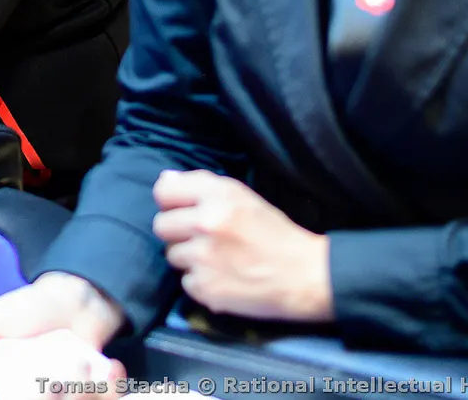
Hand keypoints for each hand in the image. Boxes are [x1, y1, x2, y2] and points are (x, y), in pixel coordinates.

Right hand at [0, 273, 126, 398]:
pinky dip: (103, 388)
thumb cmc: (32, 308)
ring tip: (79, 362)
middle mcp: (24, 391)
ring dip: (71, 390)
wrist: (80, 297)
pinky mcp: (86, 394)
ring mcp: (55, 394)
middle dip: (39, 393)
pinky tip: (107, 369)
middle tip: (49, 380)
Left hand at [152, 169, 332, 321]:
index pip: (163, 191)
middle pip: (161, 226)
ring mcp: (204, 258)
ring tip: (219, 260)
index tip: (182, 211)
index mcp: (218, 196)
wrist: (307, 277)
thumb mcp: (243, 198)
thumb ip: (202, 186)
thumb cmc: (274, 234)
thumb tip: (165, 179)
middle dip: (178, 233)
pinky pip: (186, 282)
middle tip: (204, 239)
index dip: (171, 203)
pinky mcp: (205, 288)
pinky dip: (202, 283)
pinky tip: (225, 279)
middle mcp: (206, 223)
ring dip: (190, 259)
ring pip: (172, 256)